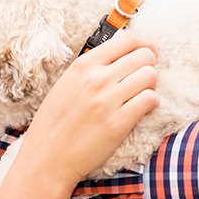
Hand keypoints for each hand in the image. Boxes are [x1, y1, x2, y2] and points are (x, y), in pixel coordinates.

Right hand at [19, 33, 158, 186]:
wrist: (47, 158)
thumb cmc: (54, 123)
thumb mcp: (66, 84)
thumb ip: (90, 68)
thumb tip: (118, 52)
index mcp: (83, 66)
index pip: (126, 40)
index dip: (144, 44)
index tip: (149, 52)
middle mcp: (97, 79)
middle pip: (143, 56)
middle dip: (150, 64)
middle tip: (146, 76)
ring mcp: (108, 101)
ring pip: (150, 76)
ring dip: (151, 84)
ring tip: (142, 93)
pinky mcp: (119, 123)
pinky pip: (149, 100)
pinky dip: (152, 102)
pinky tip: (143, 108)